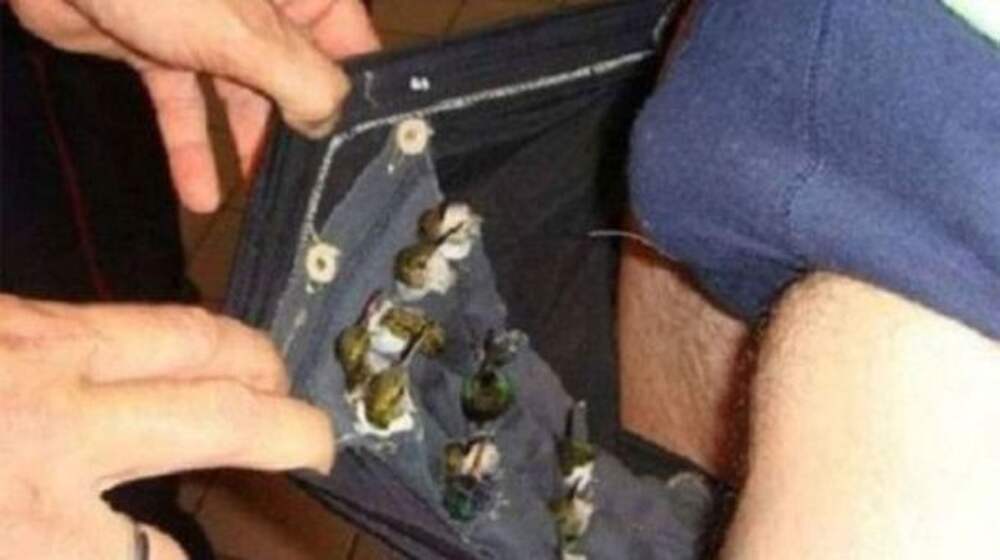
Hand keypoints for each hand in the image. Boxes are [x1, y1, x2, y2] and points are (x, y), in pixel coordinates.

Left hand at [0, 295, 332, 558]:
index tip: (189, 553)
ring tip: (275, 382)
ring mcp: (47, 352)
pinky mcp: (23, 310)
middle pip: (222, 417)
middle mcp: (62, 427)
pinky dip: (180, 337)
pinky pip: (133, 315)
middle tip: (316, 442)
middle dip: (288, 431)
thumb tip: (138, 543)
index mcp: (28, 524)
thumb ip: (60, 544)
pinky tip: (186, 352)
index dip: (181, 557)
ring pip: (194, 339)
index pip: (154, 555)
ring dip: (253, 360)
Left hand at [10, 0, 379, 212]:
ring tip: (263, 201)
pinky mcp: (159, 49)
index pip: (351, 40)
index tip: (370, 147)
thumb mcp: (247, 33)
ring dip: (246, 150)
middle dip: (301, 132)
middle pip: (296, 75)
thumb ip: (303, 80)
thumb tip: (332, 120)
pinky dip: (190, 147)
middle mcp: (261, 5)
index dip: (361, 92)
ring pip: (241, 97)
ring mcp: (209, 26)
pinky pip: (185, 104)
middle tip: (314, 186)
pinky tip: (199, 194)